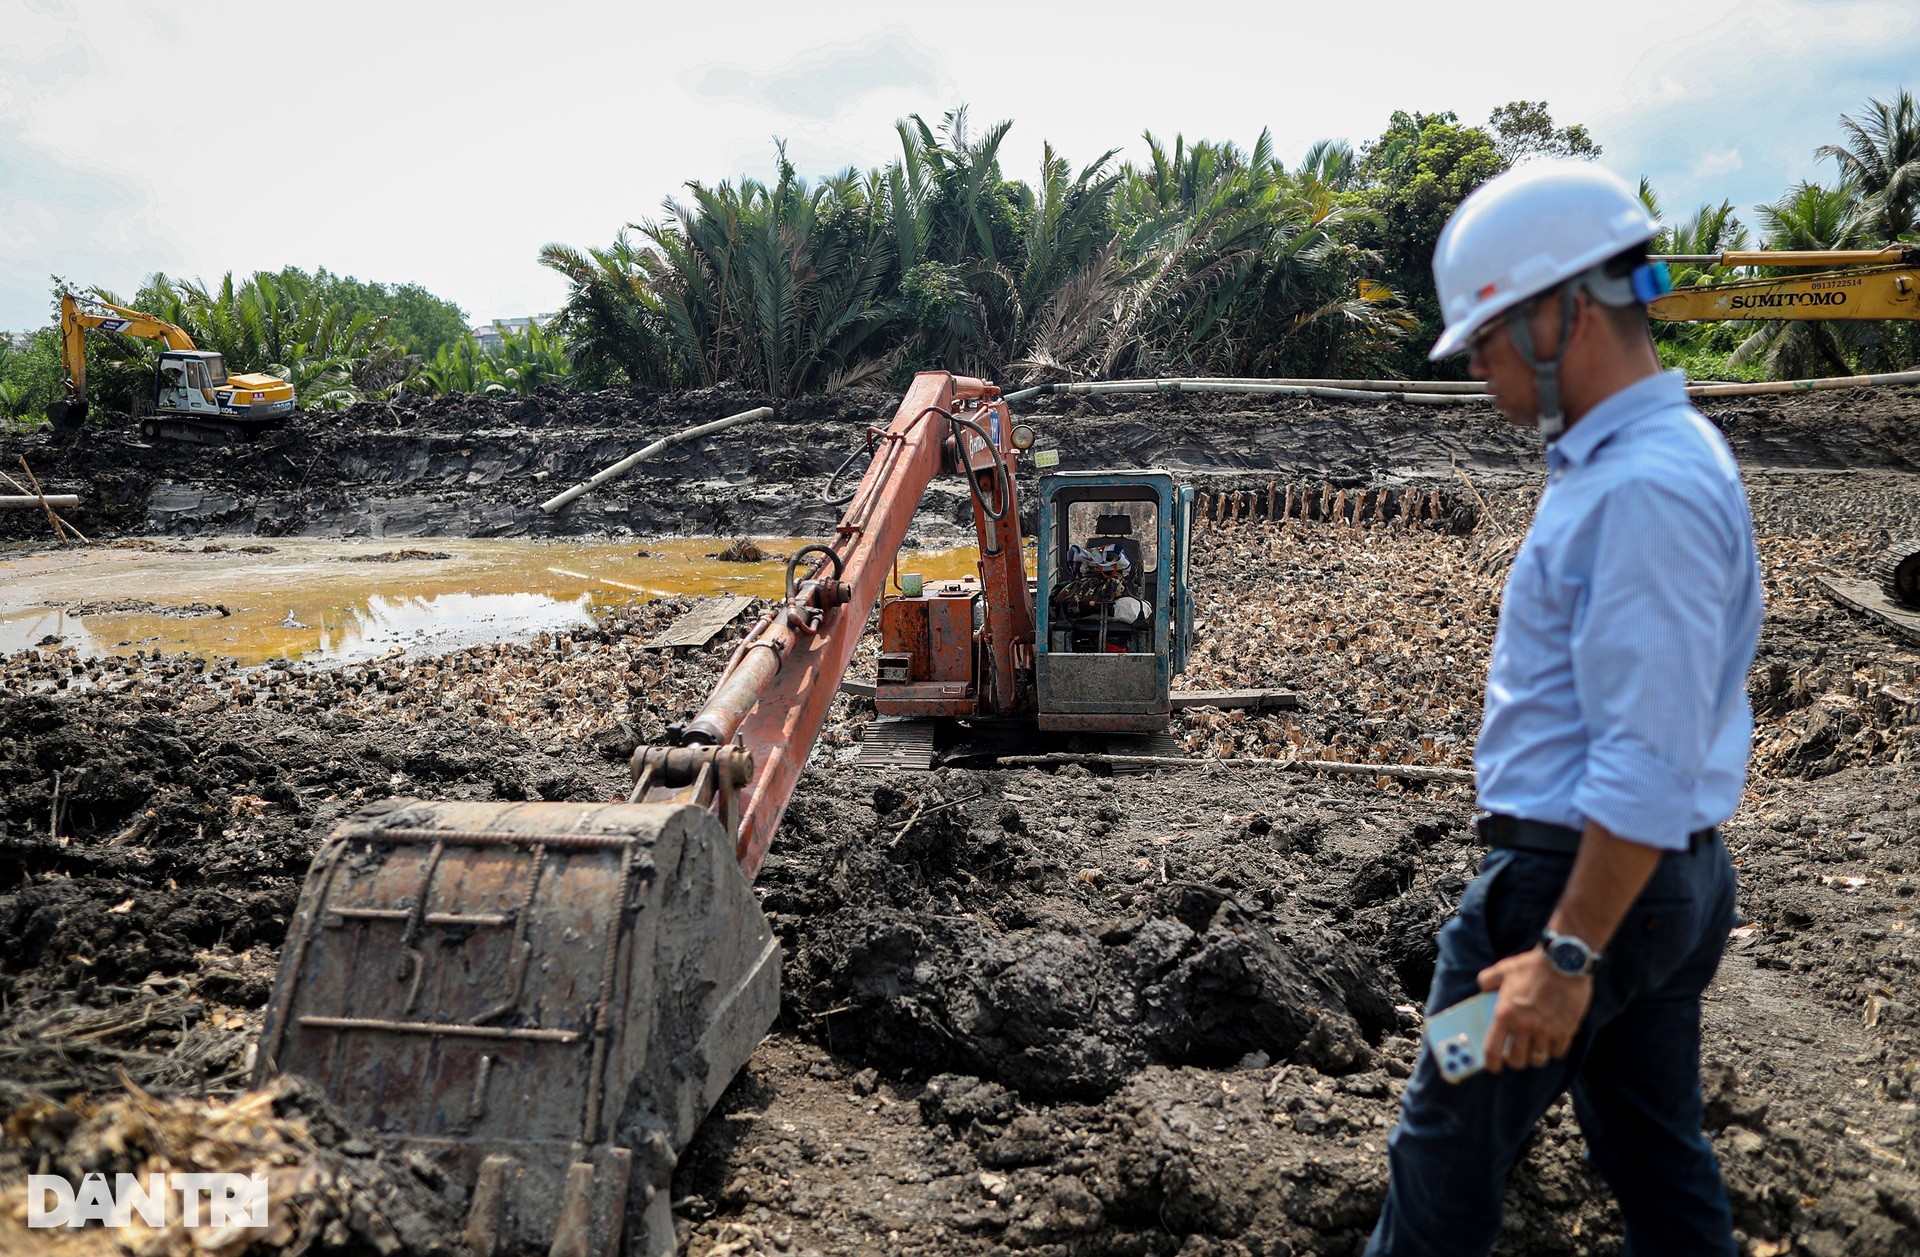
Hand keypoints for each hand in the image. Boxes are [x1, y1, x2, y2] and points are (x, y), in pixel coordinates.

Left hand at [1476, 948, 1590, 1072]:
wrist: (1564, 961)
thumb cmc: (1532, 965)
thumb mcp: (1503, 969)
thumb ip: (1487, 980)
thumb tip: (1482, 988)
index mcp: (1505, 1014)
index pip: (1492, 1050)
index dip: (1491, 1064)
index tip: (1494, 1067)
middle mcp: (1524, 1026)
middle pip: (1517, 1060)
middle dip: (1515, 1060)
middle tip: (1516, 1054)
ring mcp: (1546, 1031)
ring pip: (1538, 1059)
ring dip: (1535, 1057)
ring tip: (1534, 1048)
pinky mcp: (1566, 1030)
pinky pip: (1558, 1052)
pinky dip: (1554, 1050)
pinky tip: (1552, 1041)